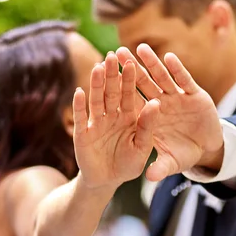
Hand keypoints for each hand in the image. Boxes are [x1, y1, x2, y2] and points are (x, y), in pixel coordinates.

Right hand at [72, 52, 153, 189]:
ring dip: (96, 84)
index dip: (130, 79)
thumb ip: (148, 126)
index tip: (133, 63)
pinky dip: (79, 106)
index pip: (129, 94)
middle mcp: (112, 115)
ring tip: (97, 67)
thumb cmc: (129, 164)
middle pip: (111, 92)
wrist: (108, 181)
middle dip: (112, 75)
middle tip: (112, 55)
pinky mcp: (82, 133)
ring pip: (96, 100)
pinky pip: (81, 118)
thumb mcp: (143, 146)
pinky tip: (79, 92)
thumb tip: (157, 103)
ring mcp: (96, 123)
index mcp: (129, 117)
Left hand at [116, 45, 223, 181]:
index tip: (107, 77)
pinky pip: (185, 80)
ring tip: (140, 48)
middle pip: (144, 84)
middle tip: (117, 52)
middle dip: (132, 69)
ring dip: (152, 63)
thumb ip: (161, 168)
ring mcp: (178, 98)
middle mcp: (162, 104)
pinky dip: (178, 70)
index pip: (133, 101)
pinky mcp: (195, 95)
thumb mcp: (172, 162)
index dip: (121, 89)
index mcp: (151, 118)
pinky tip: (169, 58)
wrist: (208, 149)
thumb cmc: (185, 154)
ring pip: (163, 77)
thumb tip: (149, 178)